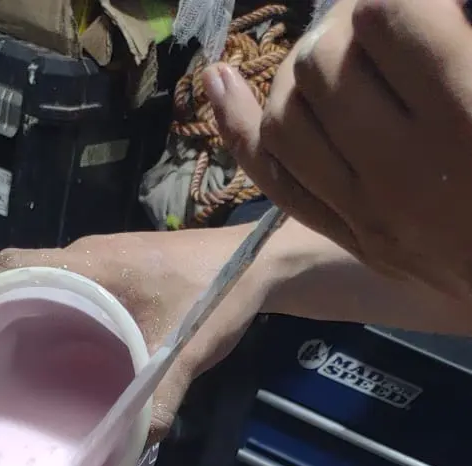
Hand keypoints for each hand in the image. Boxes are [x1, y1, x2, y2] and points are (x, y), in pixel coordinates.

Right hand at [0, 228, 270, 440]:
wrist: (264, 263)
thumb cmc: (220, 292)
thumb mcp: (186, 351)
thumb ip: (157, 402)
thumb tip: (126, 460)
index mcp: (89, 266)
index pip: (10, 268)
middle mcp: (85, 262)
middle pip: (16, 283)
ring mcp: (101, 270)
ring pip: (42, 294)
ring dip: (18, 326)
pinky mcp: (117, 283)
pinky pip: (67, 303)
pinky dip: (49, 330)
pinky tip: (49, 368)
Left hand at [204, 0, 471, 296]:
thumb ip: (463, 31)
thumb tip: (431, 7)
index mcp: (464, 115)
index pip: (385, 14)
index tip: (412, 4)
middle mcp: (405, 170)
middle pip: (327, 61)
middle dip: (351, 21)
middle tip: (389, 19)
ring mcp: (371, 213)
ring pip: (290, 116)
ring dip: (308, 65)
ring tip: (348, 51)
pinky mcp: (358, 238)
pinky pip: (278, 181)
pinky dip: (241, 126)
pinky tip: (222, 81)